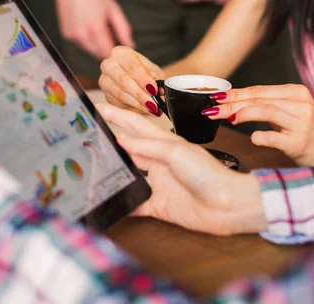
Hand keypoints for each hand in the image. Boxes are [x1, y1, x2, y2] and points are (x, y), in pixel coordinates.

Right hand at [50, 0, 133, 58]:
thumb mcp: (113, 8)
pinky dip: (86, 40)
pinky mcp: (66, 35)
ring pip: (89, 51)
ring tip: (97, 28)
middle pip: (98, 55)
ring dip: (96, 45)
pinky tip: (87, 26)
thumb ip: (123, 29)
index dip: (115, 51)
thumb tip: (131, 44)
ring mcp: (72, 36)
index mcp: (95, 29)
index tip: (120, 46)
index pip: (108, 53)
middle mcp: (82, 35)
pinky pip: (80, 44)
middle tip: (110, 34)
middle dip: (106, 48)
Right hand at [98, 104, 265, 234]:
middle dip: (109, 144)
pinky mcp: (158, 204)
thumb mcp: (177, 153)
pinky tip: (107, 202)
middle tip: (86, 139)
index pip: (135, 125)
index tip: (98, 107)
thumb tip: (121, 139)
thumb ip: (147, 146)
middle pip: (128, 150)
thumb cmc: (209, 174)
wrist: (227, 205)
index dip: (117, 115)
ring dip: (112, 173)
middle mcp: (159, 161)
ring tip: (91, 169)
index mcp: (165, 143)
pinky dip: (122, 203)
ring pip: (128, 176)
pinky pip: (134, 203)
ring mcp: (158, 183)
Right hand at [99, 46, 165, 115]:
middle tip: (153, 103)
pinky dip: (133, 108)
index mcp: (121, 53)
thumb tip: (160, 89)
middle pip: (123, 80)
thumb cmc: (145, 73)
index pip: (131, 64)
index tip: (153, 89)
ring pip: (120, 94)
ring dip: (138, 104)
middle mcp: (109, 65)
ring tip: (152, 109)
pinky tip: (144, 110)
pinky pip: (118, 104)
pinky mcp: (105, 95)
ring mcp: (104, 81)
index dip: (143, 78)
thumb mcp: (153, 72)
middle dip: (140, 94)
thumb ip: (156, 79)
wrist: (136, 79)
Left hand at [202, 85, 313, 165]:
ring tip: (228, 119)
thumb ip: (265, 104)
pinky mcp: (299, 142)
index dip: (235, 94)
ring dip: (243, 114)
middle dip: (231, 105)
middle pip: (258, 100)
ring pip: (266, 111)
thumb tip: (229, 103)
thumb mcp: (288, 110)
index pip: (258, 90)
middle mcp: (299, 104)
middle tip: (212, 111)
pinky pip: (273, 137)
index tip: (215, 97)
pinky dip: (259, 136)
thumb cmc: (305, 130)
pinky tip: (252, 138)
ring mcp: (301, 123)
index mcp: (295, 92)